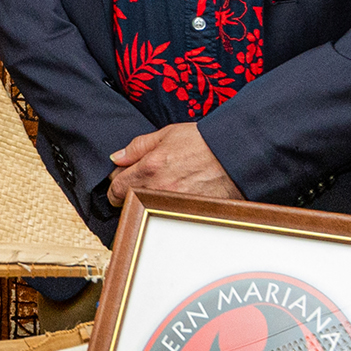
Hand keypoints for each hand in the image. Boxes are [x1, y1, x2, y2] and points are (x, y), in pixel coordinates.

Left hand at [108, 122, 243, 202]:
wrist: (234, 155)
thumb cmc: (202, 142)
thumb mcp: (166, 134)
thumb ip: (137, 147)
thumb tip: (116, 158)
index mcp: (148, 169)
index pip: (116, 190)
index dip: (116, 185)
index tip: (122, 181)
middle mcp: (157, 190)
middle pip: (128, 204)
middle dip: (130, 195)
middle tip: (144, 184)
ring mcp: (172, 205)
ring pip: (148, 211)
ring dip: (149, 202)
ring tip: (164, 189)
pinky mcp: (186, 214)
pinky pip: (167, 216)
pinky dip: (167, 209)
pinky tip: (178, 197)